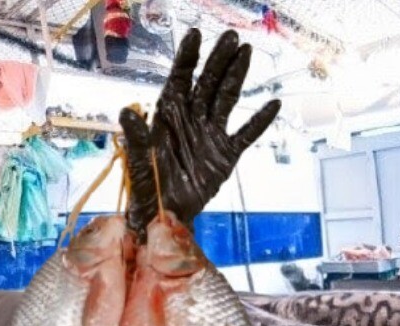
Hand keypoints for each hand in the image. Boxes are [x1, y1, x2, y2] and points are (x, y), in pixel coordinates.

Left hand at [121, 29, 281, 234]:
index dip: (187, 58)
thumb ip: (137, 137)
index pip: (179, 80)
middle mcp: (190, 120)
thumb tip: (126, 111)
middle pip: (207, 83)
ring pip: (226, 99)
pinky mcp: (225, 155)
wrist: (163, 215)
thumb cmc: (145, 187)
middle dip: (218, 59)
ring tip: (246, 52)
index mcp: (167, 117)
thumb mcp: (138, 161)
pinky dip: (259, 121)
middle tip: (231, 37)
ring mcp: (209, 135)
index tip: (195, 35)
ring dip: (236, 76)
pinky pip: (246, 134)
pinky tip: (273, 104)